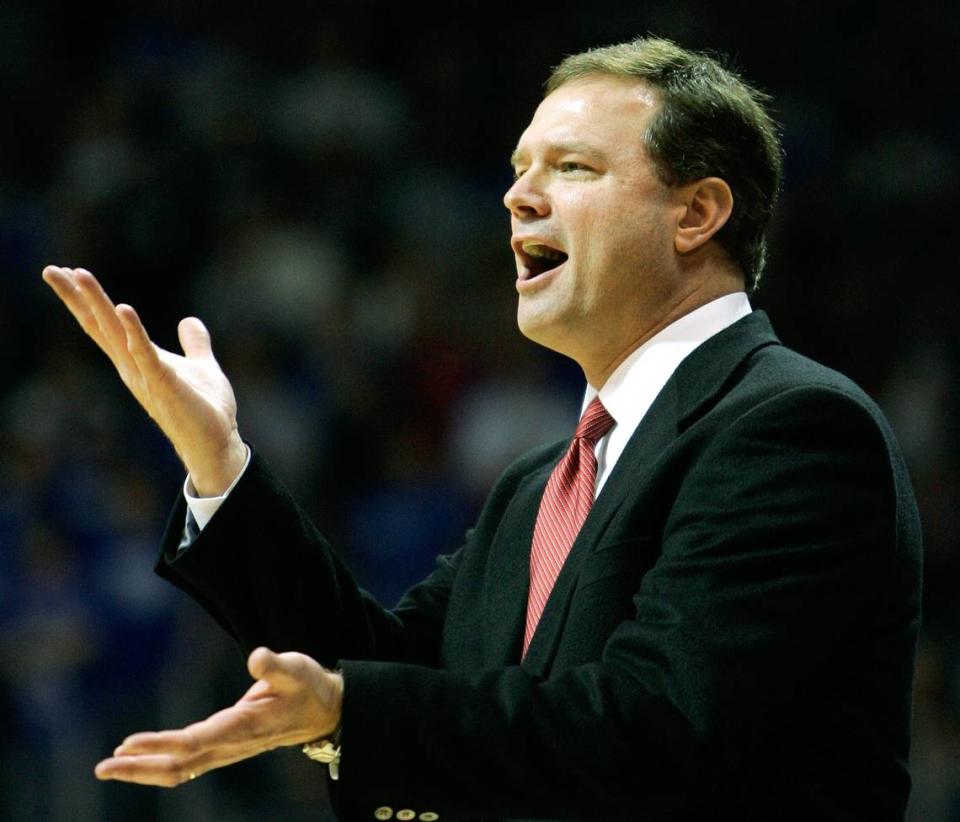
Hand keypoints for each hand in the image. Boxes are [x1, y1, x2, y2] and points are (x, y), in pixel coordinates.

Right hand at [42, 266, 245, 494]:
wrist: (217, 442)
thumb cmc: (205, 409)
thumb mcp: (200, 366)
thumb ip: (194, 344)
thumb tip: (189, 321)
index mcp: (138, 360)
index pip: (105, 326)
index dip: (87, 300)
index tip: (68, 272)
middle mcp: (133, 367)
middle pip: (99, 326)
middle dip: (76, 297)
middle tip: (50, 269)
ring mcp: (145, 376)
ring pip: (114, 334)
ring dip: (98, 304)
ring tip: (79, 275)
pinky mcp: (163, 384)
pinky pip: (145, 354)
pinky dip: (134, 331)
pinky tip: (124, 308)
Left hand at [94, 647, 342, 786]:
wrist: (323, 711)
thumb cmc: (308, 685)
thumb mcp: (297, 668)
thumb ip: (275, 665)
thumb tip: (256, 657)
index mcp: (244, 727)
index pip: (195, 742)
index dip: (161, 744)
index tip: (129, 744)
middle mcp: (231, 745)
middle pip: (179, 765)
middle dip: (140, 767)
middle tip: (103, 766)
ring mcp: (227, 750)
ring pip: (179, 769)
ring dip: (144, 769)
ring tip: (110, 765)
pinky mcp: (224, 747)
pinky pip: (186, 764)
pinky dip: (159, 763)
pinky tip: (139, 758)